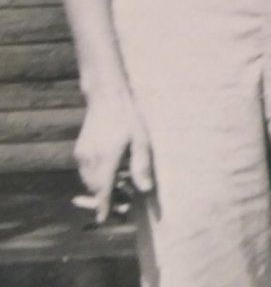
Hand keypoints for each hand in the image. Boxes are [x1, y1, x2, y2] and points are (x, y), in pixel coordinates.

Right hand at [74, 91, 153, 222]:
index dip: (103, 207)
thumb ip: (141, 166)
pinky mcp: (80, 149)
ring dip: (102, 187)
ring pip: (89, 181)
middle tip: (126, 199)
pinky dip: (96, 176)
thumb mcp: (141, 139)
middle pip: (96, 189)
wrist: (106, 95)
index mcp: (106, 159)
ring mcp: (82, 154)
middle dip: (107, 198)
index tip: (103, 220)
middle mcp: (91, 159)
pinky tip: (111, 168)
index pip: (103, 191)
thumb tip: (145, 190)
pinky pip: (86, 171)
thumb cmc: (128, 116)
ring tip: (121, 182)